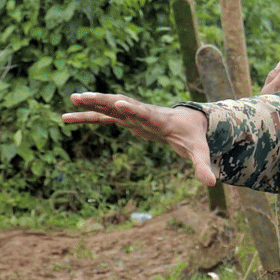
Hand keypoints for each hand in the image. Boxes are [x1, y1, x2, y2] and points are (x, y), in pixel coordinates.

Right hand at [62, 92, 217, 184]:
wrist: (188, 122)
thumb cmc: (192, 137)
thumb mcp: (198, 151)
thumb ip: (202, 167)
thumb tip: (212, 184)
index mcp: (159, 119)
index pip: (144, 112)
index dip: (132, 108)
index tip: (119, 103)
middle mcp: (143, 112)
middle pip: (121, 103)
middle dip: (103, 99)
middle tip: (83, 95)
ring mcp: (133, 114)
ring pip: (109, 106)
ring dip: (91, 102)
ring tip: (71, 98)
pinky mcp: (126, 118)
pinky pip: (103, 116)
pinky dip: (87, 115)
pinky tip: (66, 117)